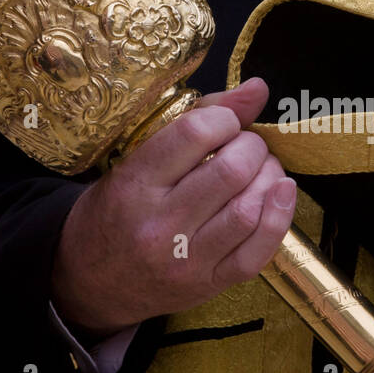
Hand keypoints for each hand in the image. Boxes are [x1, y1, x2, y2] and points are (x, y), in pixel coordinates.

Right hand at [50, 77, 295, 337]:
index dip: (225, 119)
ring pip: (249, 208)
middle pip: (231, 170)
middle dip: (253, 147)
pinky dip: (280, 215)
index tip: (224, 124)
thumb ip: (197, 119)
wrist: (93, 284)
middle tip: (246, 148)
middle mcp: (159, 223)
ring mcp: (186, 259)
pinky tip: (281, 194)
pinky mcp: (209, 284)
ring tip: (263, 170)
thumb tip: (258, 88)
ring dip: (270, 178)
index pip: (195, 133)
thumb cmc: (116, 212)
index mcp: (134, 183)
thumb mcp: (134, 161)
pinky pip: (258, 251)